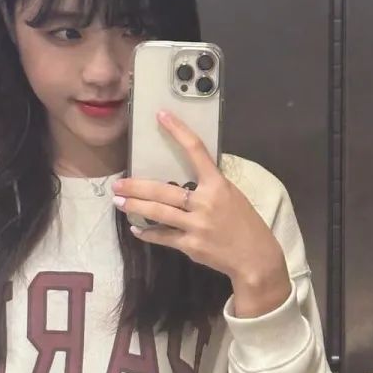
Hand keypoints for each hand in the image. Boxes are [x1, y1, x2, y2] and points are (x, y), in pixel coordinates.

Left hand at [112, 109, 288, 287]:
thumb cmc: (244, 223)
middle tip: (117, 184)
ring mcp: (196, 225)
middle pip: (162, 190)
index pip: (196, 151)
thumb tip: (184, 177)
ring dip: (135, 207)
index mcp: (218, 184)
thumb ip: (209, 186)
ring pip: (158, 213)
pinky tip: (137, 229)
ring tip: (118, 203)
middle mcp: (205, 202)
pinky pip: (163, 237)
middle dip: (136, 187)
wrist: (255, 257)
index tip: (161, 116)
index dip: (178, 131)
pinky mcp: (190, 246)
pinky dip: (148, 233)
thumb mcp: (232, 196)